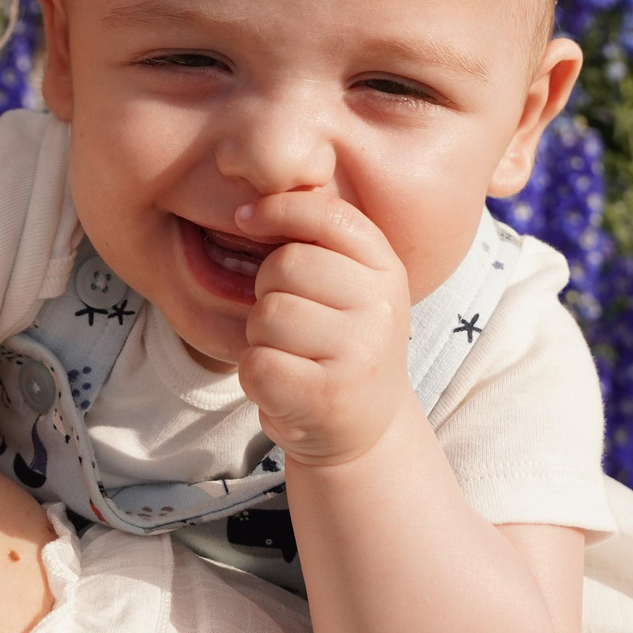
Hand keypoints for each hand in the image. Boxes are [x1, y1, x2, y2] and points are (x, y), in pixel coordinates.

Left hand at [234, 189, 417, 468]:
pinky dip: (256, 375)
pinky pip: (257, 363)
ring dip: (262, 337)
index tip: (244, 218)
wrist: (364, 431)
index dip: (279, 208)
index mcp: (388, 271)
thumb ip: (320, 243)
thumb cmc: (340, 345)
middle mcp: (382, 309)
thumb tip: (253, 202)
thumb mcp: (350, 288)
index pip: (329, 216)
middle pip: (286, 264)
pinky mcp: (326, 396)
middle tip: (289, 321)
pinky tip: (284, 385)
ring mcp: (359, 354)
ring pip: (267, 314)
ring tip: (291, 355)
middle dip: (268, 290)